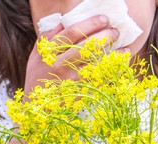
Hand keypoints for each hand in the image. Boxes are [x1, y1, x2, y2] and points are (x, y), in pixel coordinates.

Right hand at [0, 16, 122, 143]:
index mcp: (48, 55)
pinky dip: (112, 73)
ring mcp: (70, 83)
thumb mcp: (36, 56)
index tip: (103, 18)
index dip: (89, 24)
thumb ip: (48, 37)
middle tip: (116, 30)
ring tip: (123, 46)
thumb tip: (65, 19)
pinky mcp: (79, 95)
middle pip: (86, 48)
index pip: (70, 34)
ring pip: (96, 65)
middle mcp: (58, 68)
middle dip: (104, 37)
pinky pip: (99, 82)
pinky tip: (120, 65)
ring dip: (112, 55)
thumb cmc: (36, 79)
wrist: (35, 112)